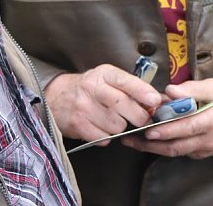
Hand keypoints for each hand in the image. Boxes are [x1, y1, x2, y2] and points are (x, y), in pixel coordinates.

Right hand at [44, 64, 162, 143]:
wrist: (56, 97)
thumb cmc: (90, 89)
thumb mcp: (108, 79)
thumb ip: (130, 88)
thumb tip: (156, 101)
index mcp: (103, 73)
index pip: (125, 80)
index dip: (142, 91)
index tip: (155, 100)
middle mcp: (92, 87)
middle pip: (123, 104)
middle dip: (139, 116)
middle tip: (143, 120)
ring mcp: (83, 106)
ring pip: (116, 125)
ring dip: (120, 127)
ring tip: (113, 120)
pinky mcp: (77, 124)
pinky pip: (104, 138)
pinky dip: (107, 137)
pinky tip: (101, 127)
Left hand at [121, 78, 212, 158]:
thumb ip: (193, 89)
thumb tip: (171, 91)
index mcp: (212, 120)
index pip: (186, 127)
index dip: (167, 129)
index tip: (149, 128)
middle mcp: (208, 138)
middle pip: (176, 145)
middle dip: (152, 143)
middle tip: (132, 138)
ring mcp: (205, 149)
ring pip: (176, 152)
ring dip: (154, 149)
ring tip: (134, 142)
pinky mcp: (203, 153)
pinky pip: (182, 152)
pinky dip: (166, 147)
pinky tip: (152, 142)